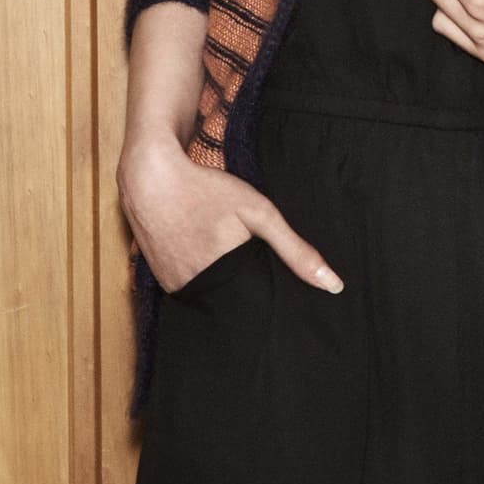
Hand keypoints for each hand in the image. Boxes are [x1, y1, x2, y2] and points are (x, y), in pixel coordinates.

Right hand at [116, 131, 344, 293]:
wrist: (150, 178)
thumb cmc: (207, 189)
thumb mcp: (258, 212)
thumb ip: (295, 249)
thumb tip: (333, 284)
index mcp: (224, 278)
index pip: (256, 305)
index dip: (267, 294)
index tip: (271, 282)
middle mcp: (195, 289)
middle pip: (232, 301)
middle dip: (244, 288)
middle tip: (243, 257)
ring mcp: (174, 287)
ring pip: (210, 296)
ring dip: (220, 284)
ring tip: (223, 255)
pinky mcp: (161, 282)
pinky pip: (190, 288)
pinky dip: (200, 277)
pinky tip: (203, 254)